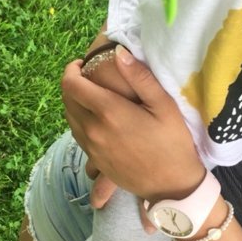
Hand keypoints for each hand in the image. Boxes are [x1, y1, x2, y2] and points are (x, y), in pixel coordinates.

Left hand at [61, 48, 205, 204]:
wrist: (174, 188)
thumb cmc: (173, 143)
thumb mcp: (164, 105)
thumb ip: (139, 77)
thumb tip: (118, 52)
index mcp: (108, 112)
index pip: (71, 84)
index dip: (71, 69)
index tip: (82, 64)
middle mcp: (93, 130)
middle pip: (66, 99)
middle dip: (72, 84)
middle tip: (87, 76)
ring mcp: (92, 148)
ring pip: (69, 117)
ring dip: (74, 102)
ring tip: (91, 95)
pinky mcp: (95, 161)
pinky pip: (77, 134)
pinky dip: (79, 120)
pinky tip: (96, 118)